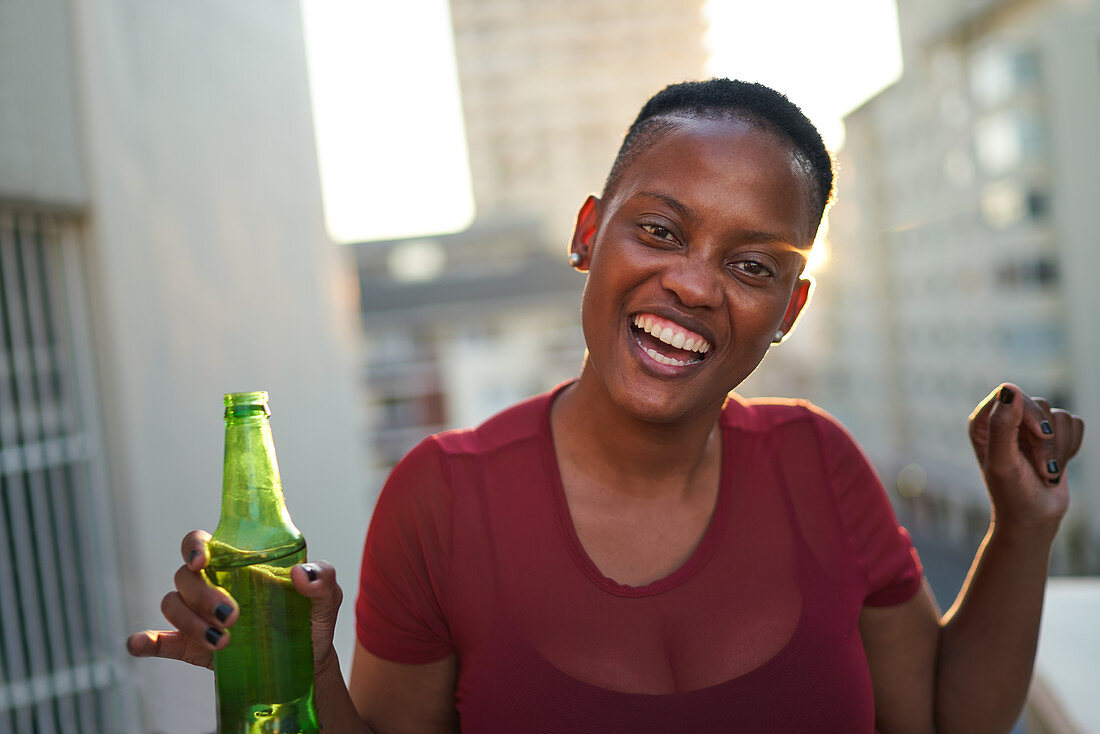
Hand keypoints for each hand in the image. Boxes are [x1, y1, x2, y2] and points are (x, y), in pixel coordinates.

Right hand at [126, 530, 343, 672]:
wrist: (308, 663)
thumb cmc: (311, 617)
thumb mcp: (326, 595)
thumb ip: (322, 577)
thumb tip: (300, 575)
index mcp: (237, 562)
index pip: (202, 543)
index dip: (194, 546)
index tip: (203, 559)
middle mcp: (212, 584)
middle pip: (185, 577)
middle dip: (202, 595)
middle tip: (232, 615)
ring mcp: (200, 616)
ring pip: (173, 606)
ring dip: (189, 622)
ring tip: (223, 641)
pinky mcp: (193, 647)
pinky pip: (161, 641)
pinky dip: (147, 641)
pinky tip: (141, 645)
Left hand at [968, 383, 1084, 536]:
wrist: (1034, 520)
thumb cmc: (1012, 495)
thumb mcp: (1003, 463)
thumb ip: (1002, 426)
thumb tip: (1010, 389)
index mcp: (983, 422)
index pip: (1010, 393)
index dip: (1030, 413)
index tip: (1041, 436)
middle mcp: (1005, 420)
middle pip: (1038, 405)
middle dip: (1046, 441)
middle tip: (1043, 469)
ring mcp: (1029, 428)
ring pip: (1059, 416)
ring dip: (1059, 449)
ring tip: (1047, 473)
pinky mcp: (1052, 435)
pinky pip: (1074, 424)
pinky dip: (1071, 447)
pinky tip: (1058, 466)